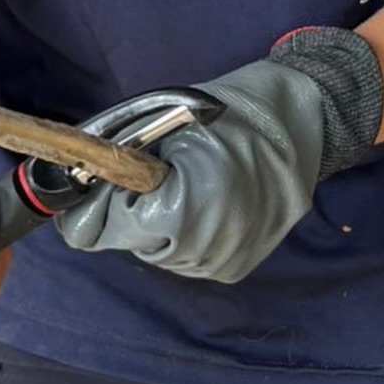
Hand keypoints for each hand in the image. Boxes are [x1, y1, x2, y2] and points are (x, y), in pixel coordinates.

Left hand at [56, 29, 383, 283]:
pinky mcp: (234, 269)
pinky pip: (186, 258)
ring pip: (158, 253)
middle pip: (132, 243)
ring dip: (156, 225)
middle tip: (156, 174)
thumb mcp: (166, 122)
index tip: (105, 180)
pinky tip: (204, 204)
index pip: (109, 227)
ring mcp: (222, 262)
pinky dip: (184, 236)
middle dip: (129, 211)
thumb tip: (81, 184)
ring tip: (186, 185)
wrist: (302, 124)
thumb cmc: (229, 113)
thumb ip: (123, 160)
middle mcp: (204, 247)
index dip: (101, 200)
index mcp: (185, 207)